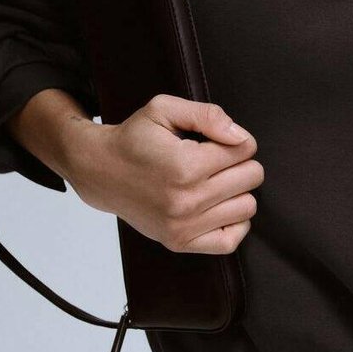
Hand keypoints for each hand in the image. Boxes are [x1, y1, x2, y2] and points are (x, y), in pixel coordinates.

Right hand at [70, 93, 263, 254]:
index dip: (236, 139)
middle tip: (215, 159)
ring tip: (214, 180)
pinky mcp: (179, 243)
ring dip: (237, 190)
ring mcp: (183, 226)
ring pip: (247, 207)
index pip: (245, 149)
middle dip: (240, 162)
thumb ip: (207, 115)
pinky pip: (230, 241)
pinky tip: (218, 205)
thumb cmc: (134, 138)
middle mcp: (186, 200)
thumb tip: (240, 137)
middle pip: (252, 177)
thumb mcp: (164, 109)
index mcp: (185, 165)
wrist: (100, 172)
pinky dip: (233, 221)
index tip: (216, 140)